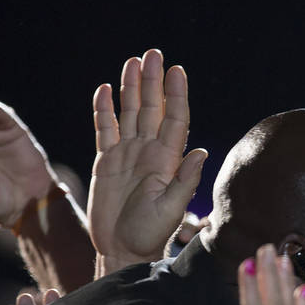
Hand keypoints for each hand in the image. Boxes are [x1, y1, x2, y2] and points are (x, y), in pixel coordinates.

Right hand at [89, 49, 207, 273]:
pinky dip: (104, 110)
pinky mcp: (106, 162)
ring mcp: (127, 155)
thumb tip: (200, 152)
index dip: (175, 95)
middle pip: (151, 109)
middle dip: (152, 81)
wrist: (122, 250)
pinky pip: (105, 129)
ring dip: (131, 88)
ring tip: (133, 61)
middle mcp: (148, 153)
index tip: (176, 71)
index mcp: (167, 161)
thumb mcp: (170, 210)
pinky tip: (105, 89)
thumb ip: (184, 181)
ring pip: (129, 113)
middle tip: (153, 53)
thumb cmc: (149, 235)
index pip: (174, 120)